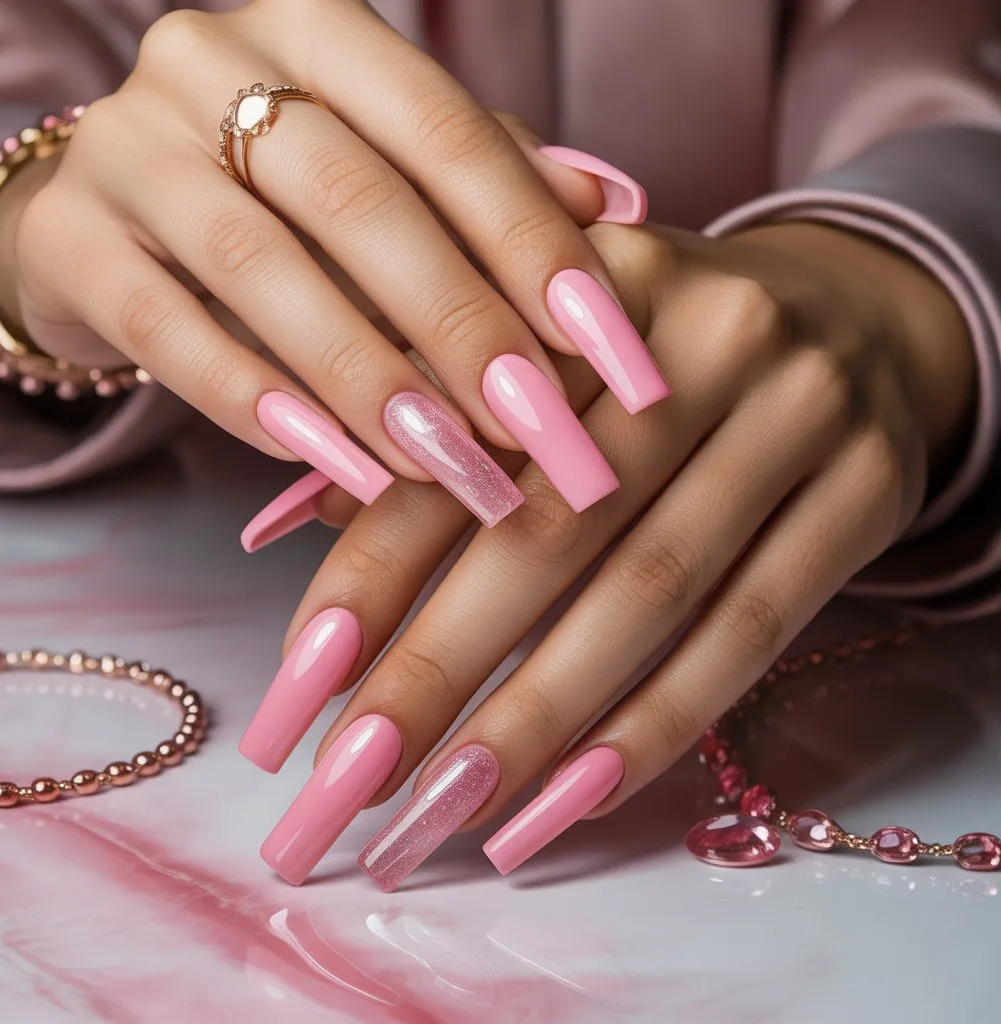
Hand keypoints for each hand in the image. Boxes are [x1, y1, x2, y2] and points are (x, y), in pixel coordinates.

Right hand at [0, 0, 662, 517]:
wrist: (119, 212)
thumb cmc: (285, 198)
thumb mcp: (392, 173)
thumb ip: (490, 185)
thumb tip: (612, 212)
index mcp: (320, 33)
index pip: (448, 133)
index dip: (534, 246)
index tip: (608, 351)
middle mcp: (215, 62)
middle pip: (357, 199)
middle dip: (459, 325)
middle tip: (534, 428)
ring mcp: (129, 146)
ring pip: (260, 266)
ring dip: (365, 378)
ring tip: (445, 464)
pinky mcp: (73, 239)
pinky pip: (167, 330)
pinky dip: (258, 404)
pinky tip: (333, 463)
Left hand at [244, 217, 973, 886]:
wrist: (858, 319)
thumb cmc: (658, 348)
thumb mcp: (545, 340)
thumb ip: (430, 413)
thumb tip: (298, 523)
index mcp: (583, 276)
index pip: (455, 438)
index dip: (369, 571)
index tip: (298, 686)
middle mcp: (701, 330)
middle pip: (548, 527)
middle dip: (436, 670)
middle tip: (348, 779)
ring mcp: (800, 409)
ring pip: (648, 594)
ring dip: (536, 721)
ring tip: (444, 811)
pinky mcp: (868, 489)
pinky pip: (753, 631)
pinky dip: (655, 726)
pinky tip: (569, 799)